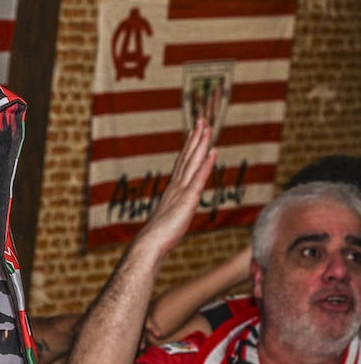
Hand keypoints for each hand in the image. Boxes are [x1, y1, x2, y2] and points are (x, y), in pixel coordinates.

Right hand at [129, 120, 215, 259]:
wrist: (150, 243)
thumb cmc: (159, 236)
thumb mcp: (170, 219)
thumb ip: (174, 211)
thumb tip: (175, 213)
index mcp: (173, 190)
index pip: (183, 163)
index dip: (189, 146)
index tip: (194, 131)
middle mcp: (176, 186)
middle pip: (188, 157)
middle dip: (196, 138)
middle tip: (202, 119)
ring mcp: (181, 191)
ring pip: (193, 162)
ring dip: (201, 144)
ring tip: (207, 127)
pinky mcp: (188, 199)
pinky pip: (199, 178)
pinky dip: (206, 164)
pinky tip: (213, 151)